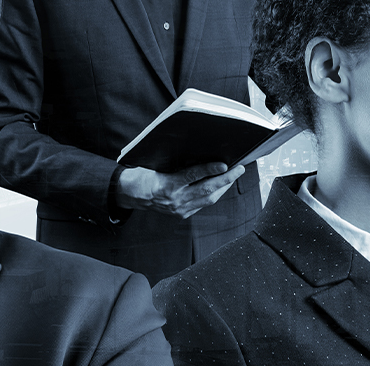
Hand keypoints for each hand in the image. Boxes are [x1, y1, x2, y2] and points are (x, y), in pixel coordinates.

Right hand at [115, 162, 244, 217]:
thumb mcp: (156, 165)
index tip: (224, 164)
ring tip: (234, 176)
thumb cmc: (142, 175)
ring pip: (208, 199)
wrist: (130, 194)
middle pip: (207, 189)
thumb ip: (177, 163)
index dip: (210, 169)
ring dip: (224, 187)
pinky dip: (213, 194)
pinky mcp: (182, 214)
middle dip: (226, 179)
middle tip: (239, 169)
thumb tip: (199, 155)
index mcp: (166, 185)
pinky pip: (202, 204)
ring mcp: (179, 209)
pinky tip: (220, 187)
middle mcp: (175, 199)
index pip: (193, 175)